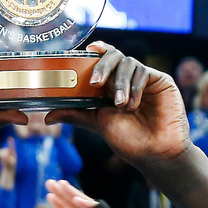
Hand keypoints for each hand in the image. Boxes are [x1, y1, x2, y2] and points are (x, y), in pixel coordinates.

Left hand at [45, 43, 189, 168]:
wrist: (155, 154)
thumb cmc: (129, 141)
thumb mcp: (98, 124)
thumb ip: (76, 114)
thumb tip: (47, 116)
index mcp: (110, 87)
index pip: (100, 62)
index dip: (91, 55)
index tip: (82, 53)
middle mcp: (126, 80)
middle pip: (112, 56)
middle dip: (101, 66)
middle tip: (95, 83)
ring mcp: (143, 79)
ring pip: (127, 62)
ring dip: (120, 83)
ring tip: (120, 105)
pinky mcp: (160, 80)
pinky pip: (143, 71)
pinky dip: (134, 86)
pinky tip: (133, 104)